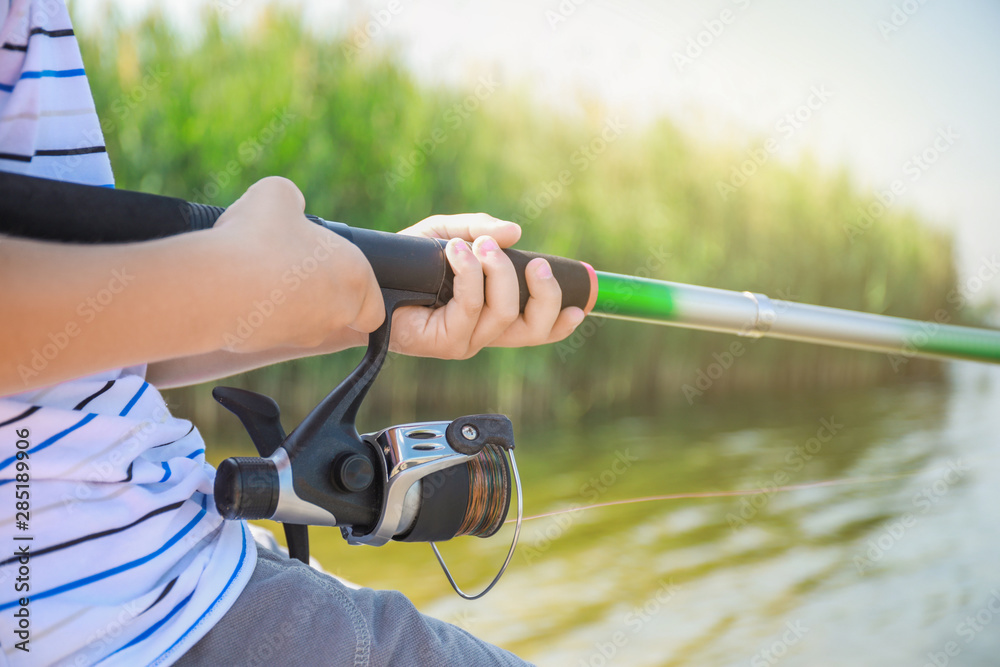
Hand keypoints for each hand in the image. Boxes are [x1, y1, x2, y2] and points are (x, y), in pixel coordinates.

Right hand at [210, 177, 384, 352]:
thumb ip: (294, 202)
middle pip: (338, 311)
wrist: (216, 285)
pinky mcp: (270, 346)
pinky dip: (260, 314)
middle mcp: (337, 312)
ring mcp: (305, 334)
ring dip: (289, 303)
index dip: (359, 292)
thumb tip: (289, 210)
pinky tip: (238, 289)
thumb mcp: (279, 194)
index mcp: (354, 275)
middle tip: (291, 267)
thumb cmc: (256, 237)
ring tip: (257, 273)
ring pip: (305, 322)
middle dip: (318, 292)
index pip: (374, 306)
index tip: (335, 273)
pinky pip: (271, 330)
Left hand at [389, 213, 585, 358]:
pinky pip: (470, 308)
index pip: (536, 326)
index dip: (561, 320)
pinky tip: (456, 254)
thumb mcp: (449, 234)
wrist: (368, 278)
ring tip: (476, 246)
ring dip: (497, 273)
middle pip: (534, 329)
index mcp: (492, 312)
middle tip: (534, 264)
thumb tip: (514, 232)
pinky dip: (468, 276)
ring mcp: (465, 339)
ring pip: (504, 313)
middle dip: (544, 295)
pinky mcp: (444, 340)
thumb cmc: (408, 261)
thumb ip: (480, 229)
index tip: (580, 305)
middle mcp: (483, 331)